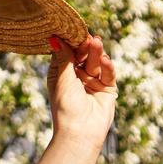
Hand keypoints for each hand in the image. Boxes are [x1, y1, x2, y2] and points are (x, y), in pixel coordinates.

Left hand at [46, 33, 117, 148]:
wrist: (80, 132)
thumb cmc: (66, 107)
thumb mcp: (62, 79)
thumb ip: (63, 58)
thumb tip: (54, 37)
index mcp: (60, 74)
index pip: (66, 53)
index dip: (70, 43)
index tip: (72, 31)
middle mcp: (76, 77)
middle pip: (82, 56)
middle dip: (85, 47)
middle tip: (88, 37)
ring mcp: (92, 82)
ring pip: (96, 62)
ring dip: (96, 53)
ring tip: (96, 42)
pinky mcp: (106, 88)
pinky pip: (108, 74)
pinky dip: (107, 66)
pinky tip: (105, 60)